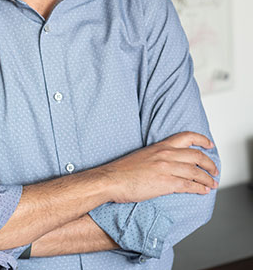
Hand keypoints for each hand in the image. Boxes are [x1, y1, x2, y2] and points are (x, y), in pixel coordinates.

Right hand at [100, 131, 218, 203]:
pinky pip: (189, 185)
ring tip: (213, 183)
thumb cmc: (123, 170)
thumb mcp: (143, 156)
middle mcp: (165, 154)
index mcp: (160, 146)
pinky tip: (204, 191)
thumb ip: (157, 156)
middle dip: (210, 163)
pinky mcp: (165, 183)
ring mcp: (166, 168)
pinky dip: (199, 188)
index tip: (209, 144)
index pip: (186, 137)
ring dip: (208, 178)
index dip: (201, 139)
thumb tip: (168, 163)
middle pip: (196, 155)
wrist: (112, 179)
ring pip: (195, 171)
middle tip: (215, 170)